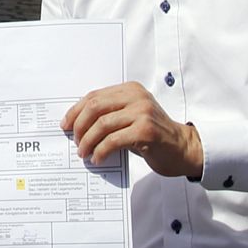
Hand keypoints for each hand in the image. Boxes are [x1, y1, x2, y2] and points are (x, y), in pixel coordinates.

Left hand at [62, 82, 204, 178]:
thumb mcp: (130, 118)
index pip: (94, 96)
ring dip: (88, 141)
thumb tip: (77, 125)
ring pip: (102, 125)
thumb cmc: (153, 136)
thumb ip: (109, 115)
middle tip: (75, 142)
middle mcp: (136, 97)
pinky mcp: (145, 130)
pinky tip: (98, 158)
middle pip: (95, 107)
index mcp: (130, 89)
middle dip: (79, 126)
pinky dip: (101, 150)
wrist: (183, 149)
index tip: (65, 125)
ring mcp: (142, 112)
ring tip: (84, 153)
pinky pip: (113, 140)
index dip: (76, 111)